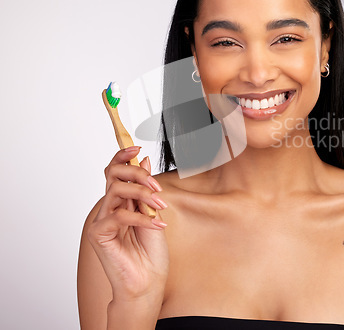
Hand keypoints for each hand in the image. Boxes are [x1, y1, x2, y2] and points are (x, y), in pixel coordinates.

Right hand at [87, 147, 168, 303]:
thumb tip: (144, 160)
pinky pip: (119, 215)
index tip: (136, 146)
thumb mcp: (154, 213)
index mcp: (121, 202)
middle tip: (156, 186)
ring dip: (142, 194)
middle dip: (136, 173)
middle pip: (113, 175)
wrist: (148, 282)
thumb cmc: (150, 252)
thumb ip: (147, 190)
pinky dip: (141, 217)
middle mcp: (109, 208)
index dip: (122, 156)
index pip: (115, 171)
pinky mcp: (99, 234)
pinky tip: (157, 225)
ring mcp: (102, 221)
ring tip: (159, 206)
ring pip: (117, 191)